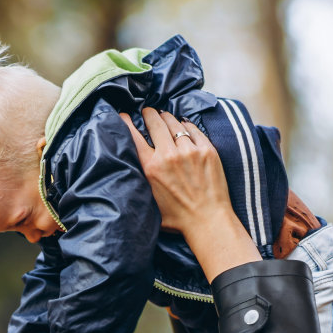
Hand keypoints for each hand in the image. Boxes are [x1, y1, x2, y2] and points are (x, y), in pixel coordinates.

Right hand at [118, 108, 228, 233]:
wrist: (208, 221)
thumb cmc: (177, 218)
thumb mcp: (149, 201)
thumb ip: (141, 181)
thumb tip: (134, 166)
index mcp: (151, 168)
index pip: (134, 136)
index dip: (127, 122)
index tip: (124, 115)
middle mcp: (169, 155)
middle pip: (155, 122)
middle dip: (149, 113)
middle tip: (147, 111)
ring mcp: (190, 150)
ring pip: (174, 123)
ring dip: (167, 118)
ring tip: (164, 117)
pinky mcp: (207, 150)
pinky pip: (193, 128)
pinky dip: (186, 125)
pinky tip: (183, 125)